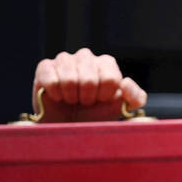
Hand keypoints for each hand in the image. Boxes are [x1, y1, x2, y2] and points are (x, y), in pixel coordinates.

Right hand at [32, 48, 146, 121]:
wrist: (68, 125)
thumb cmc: (95, 115)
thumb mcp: (120, 108)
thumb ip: (136, 98)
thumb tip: (125, 83)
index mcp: (107, 63)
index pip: (111, 79)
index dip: (104, 96)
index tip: (100, 100)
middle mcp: (86, 56)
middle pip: (90, 80)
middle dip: (87, 99)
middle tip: (84, 102)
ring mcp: (65, 59)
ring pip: (70, 80)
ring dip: (71, 97)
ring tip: (72, 99)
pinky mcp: (45, 67)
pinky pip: (52, 81)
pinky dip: (56, 95)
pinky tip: (58, 96)